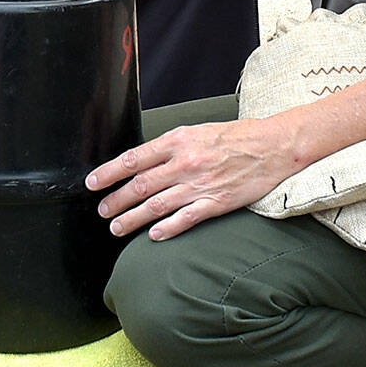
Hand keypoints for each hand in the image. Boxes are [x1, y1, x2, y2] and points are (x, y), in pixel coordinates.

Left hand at [87, 117, 304, 240]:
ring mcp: (201, 184)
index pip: (134, 158)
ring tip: (117, 227)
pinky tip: (153, 236)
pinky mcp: (217, 202)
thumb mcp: (196, 131)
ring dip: (133, 219)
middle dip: (116, 200)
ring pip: (157, 205)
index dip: (109, 172)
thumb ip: (169, 147)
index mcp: (178, 141)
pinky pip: (186, 218)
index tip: (92, 183)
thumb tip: (141, 161)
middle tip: (102, 211)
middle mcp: (186, 162)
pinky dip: (167, 228)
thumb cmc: (234, 137)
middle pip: (140, 185)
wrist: (272, 146)